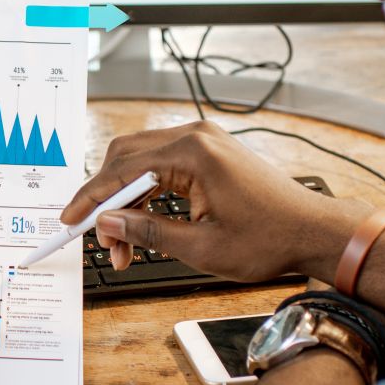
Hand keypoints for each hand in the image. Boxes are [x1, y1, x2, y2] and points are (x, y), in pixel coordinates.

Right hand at [65, 121, 365, 283]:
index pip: (122, 170)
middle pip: (126, 157)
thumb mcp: (201, 248)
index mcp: (193, 153)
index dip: (91, 198)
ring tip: (125, 245)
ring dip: (126, 200)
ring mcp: (204, 141)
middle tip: (100, 240)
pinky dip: (147, 193)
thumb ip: (147, 232)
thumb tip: (107, 224)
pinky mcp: (210, 153)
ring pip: (142, 162)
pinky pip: (163, 165)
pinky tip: (144, 224)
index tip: (71, 220)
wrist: (313, 231)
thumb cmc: (270, 238)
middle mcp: (196, 137)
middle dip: (106, 201)